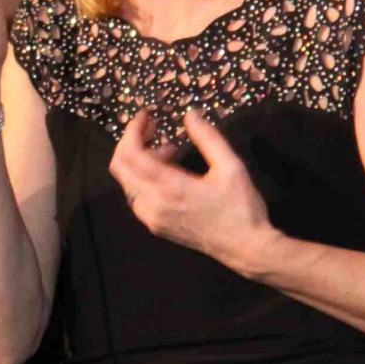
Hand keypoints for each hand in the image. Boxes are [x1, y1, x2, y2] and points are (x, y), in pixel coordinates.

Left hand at [108, 109, 276, 274]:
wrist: (244, 249)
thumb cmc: (240, 207)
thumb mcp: (231, 167)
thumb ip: (208, 138)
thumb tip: (189, 114)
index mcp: (169, 187)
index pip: (131, 154)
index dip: (133, 130)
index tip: (147, 115)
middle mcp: (152, 204)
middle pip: (120, 166)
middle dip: (132, 141)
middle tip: (155, 128)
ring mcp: (151, 218)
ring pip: (127, 181)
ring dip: (140, 160)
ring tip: (171, 151)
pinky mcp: (155, 225)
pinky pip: (136, 195)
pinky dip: (144, 177)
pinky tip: (168, 172)